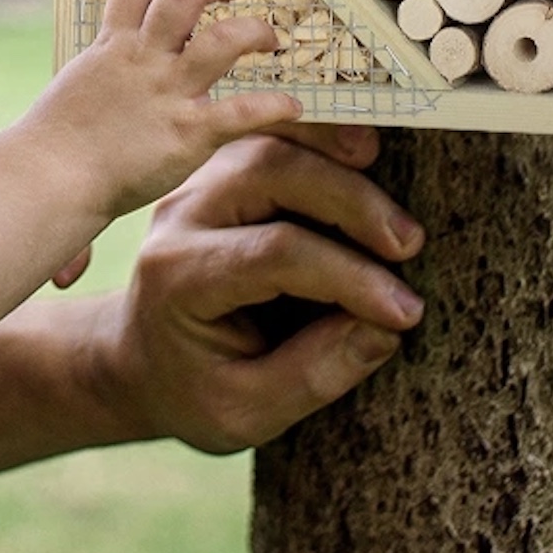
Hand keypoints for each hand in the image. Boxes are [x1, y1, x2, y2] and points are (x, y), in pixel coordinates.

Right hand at [33, 0, 303, 218]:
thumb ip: (110, 69)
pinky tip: (293, 107)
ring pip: (220, 42)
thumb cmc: (59, 141)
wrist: (50, 177)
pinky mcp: (187, 133)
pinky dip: (271, 107)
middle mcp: (143, 60)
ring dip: (253, 31)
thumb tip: (120, 62)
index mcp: (113, 47)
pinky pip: (239, 112)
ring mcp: (166, 93)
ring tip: (268, 37)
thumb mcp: (82, 86)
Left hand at [108, 122, 426, 452]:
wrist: (141, 361)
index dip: (349, 277)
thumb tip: (385, 329)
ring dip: (340, 165)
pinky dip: (319, 143)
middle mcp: (181, 218)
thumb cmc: (195, 389)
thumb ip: (314, 373)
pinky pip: (269, 140)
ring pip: (271, 144)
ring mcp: (197, 188)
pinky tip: (365, 162)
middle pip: (269, 174)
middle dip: (351, 203)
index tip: (405, 312)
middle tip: (411, 244)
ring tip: (395, 206)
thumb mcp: (246, 412)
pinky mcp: (219, 176)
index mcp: (179, 277)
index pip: (275, 255)